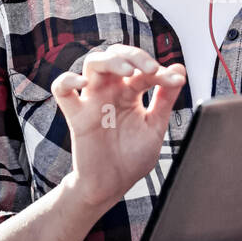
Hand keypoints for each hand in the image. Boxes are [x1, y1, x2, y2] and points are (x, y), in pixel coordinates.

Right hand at [51, 44, 185, 211]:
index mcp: (130, 92)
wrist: (112, 185)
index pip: (143, 70)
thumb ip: (165, 100)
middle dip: (134, 55)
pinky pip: (62, 90)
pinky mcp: (76, 115)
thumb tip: (179, 70)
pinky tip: (83, 83)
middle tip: (151, 69)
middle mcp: (111, 91)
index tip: (175, 80)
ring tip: (128, 71)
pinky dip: (68, 80)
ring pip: (92, 63)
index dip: (160, 71)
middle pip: (116, 55)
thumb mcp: (155, 127)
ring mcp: (92, 100)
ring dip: (111, 60)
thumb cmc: (132, 158)